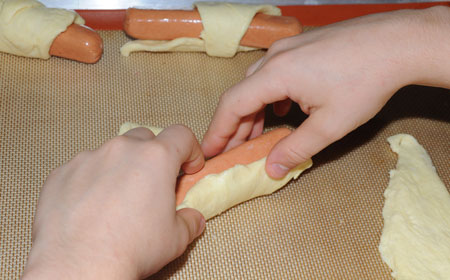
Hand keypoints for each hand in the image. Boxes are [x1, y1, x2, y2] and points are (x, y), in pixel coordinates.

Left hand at [22, 125, 205, 279]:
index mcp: (155, 159)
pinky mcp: (63, 173)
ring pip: (112, 153)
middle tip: (153, 183)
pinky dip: (92, 181)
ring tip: (118, 199)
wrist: (79, 266)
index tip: (188, 167)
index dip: (190, 151)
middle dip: (153, 156)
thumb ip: (189, 221)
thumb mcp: (175, 238)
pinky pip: (83, 169)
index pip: (181, 135)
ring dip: (120, 168)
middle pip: (144, 138)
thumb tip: (192, 219)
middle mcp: (121, 150)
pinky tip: (91, 207)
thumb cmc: (131, 249)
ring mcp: (88, 158)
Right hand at [202, 6, 449, 177]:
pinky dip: (270, 95)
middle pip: (242, 93)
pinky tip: (283, 109)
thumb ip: (296, 149)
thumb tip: (271, 169)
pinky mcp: (302, 44)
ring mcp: (289, 47)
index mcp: (276, 74)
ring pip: (257, 82)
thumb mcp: (330, 125)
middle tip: (233, 150)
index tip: (210, 150)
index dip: (217, 130)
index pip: (232, 104)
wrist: (397, 42)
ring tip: (256, 135)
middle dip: (235, 124)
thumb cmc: (366, 81)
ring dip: (253, 110)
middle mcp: (275, 57)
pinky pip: (274, 72)